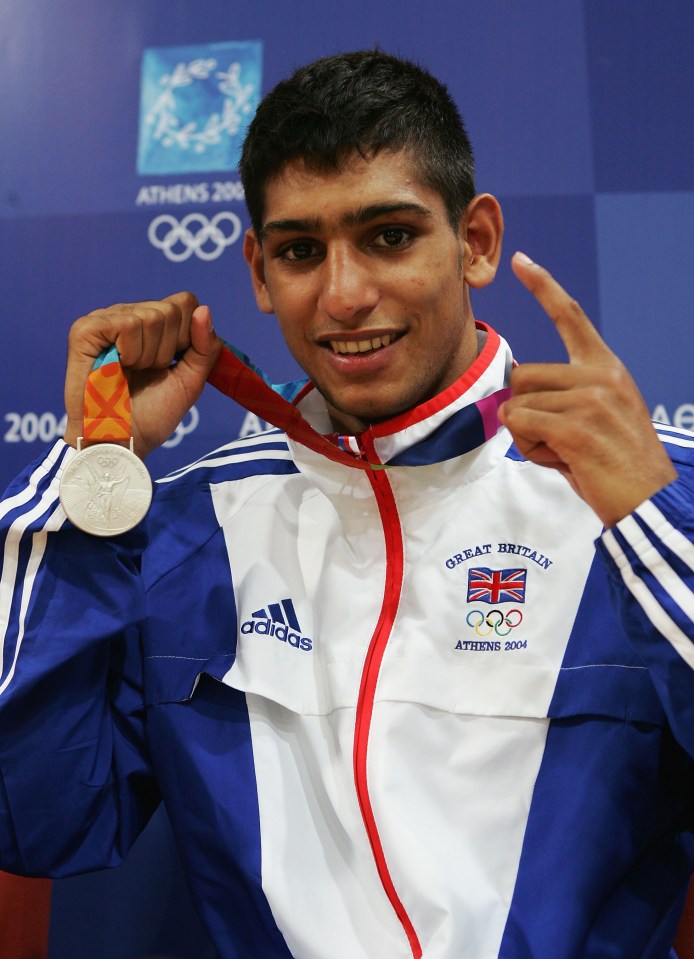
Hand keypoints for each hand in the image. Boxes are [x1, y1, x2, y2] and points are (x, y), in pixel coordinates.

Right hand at [63, 292, 222, 457]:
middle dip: (168, 351)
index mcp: (151, 324)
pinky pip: (126, 324)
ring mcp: (105, 320)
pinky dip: (130, 352)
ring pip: (151, 316)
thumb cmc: (152, 415)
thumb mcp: (190, 380)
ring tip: (129, 372)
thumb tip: (204, 310)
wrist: (124, 441)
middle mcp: (127, 314)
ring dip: (148, 356)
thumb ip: (205, 348)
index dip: (187, 337)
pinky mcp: (85, 330)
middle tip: (146, 372)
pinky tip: (117, 367)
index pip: (185, 302)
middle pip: (171, 309)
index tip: (172, 365)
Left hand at [498, 252, 676, 527]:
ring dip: (527, 435)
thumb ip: (562, 397)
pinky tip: (564, 461)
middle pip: (521, 374)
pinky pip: (519, 425)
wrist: (649, 501)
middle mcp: (600, 374)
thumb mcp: (595, 417)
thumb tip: (514, 390)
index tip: (521, 260)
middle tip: (559, 440)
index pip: (570, 316)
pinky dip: (530, 449)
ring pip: (516, 404)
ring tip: (566, 453)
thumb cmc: (615, 466)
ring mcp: (589, 398)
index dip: (543, 287)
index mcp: (607, 368)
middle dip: (525, 412)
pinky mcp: (575, 426)